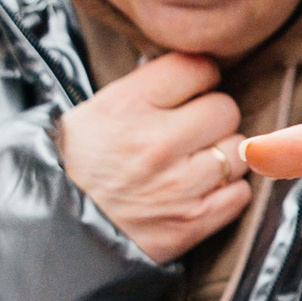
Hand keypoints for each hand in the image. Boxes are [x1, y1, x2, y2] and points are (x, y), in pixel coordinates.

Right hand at [59, 53, 250, 262]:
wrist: (61, 232)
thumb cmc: (78, 168)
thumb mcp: (94, 112)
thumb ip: (144, 89)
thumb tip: (190, 71)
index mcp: (128, 107)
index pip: (199, 68)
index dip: (200, 77)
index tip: (192, 90)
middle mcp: (157, 143)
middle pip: (226, 108)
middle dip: (212, 118)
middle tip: (193, 130)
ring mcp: (179, 185)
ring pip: (238, 151)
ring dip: (223, 155)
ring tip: (196, 162)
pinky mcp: (193, 222)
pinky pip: (240, 193)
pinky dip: (227, 191)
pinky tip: (203, 190)